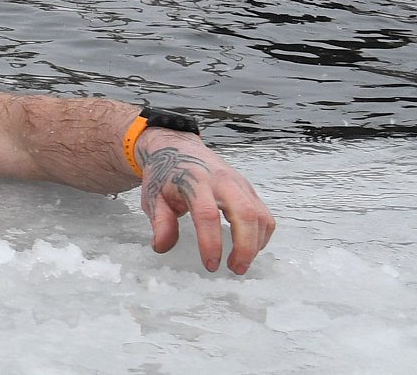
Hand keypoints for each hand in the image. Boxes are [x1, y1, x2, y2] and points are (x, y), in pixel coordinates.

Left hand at [135, 130, 276, 273]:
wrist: (177, 148)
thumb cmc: (165, 173)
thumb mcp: (152, 196)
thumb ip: (160, 222)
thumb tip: (162, 246)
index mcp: (195, 181)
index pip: (207, 214)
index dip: (211, 243)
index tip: (210, 264)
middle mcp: (221, 180)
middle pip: (245, 214)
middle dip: (245, 247)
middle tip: (235, 269)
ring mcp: (238, 183)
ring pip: (259, 215)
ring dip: (255, 244)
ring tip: (240, 263)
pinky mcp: (247, 188)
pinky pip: (264, 214)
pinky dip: (261, 234)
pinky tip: (249, 247)